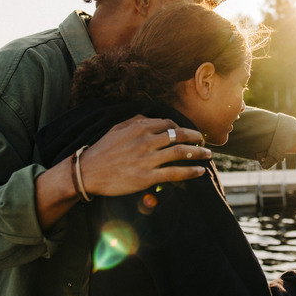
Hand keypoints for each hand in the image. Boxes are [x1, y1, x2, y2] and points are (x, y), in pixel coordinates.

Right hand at [80, 115, 211, 195]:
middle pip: (179, 136)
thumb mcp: (117, 128)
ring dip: (198, 153)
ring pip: (181, 153)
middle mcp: (146, 141)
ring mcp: (147, 159)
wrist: (87, 172)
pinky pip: (175, 173)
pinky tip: (200, 171)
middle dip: (195, 138)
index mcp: (139, 127)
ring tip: (207, 155)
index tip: (188, 133)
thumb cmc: (101, 150)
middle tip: (203, 141)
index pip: (169, 124)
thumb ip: (136, 121)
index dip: (182, 128)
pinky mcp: (147, 177)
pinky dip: (190, 171)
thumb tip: (151, 118)